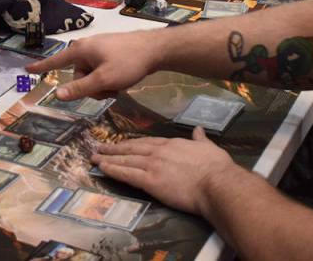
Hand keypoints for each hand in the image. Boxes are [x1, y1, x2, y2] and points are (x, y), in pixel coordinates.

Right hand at [25, 30, 159, 100]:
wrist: (155, 49)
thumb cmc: (127, 62)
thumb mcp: (103, 80)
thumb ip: (79, 88)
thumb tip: (56, 94)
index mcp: (81, 50)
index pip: (56, 61)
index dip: (41, 67)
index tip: (26, 69)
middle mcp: (87, 47)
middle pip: (78, 75)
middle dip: (91, 87)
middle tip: (109, 88)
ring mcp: (99, 50)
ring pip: (91, 76)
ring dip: (102, 85)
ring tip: (118, 84)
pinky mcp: (110, 53)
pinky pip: (101, 71)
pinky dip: (109, 79)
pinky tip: (122, 80)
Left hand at [92, 127, 238, 216]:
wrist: (217, 183)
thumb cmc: (216, 168)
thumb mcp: (210, 148)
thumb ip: (201, 139)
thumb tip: (199, 130)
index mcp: (172, 144)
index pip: (147, 142)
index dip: (132, 143)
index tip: (122, 144)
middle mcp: (159, 151)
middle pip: (132, 148)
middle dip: (114, 148)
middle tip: (99, 147)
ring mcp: (153, 165)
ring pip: (126, 160)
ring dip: (109, 158)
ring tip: (95, 157)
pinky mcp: (150, 181)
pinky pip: (127, 174)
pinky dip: (113, 170)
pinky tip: (103, 168)